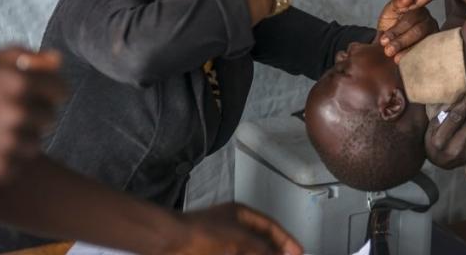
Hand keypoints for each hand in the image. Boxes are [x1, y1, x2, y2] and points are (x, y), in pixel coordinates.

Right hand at [0, 47, 65, 191]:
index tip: (34, 92)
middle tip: (4, 112)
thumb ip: (25, 58)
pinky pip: (16, 165)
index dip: (48, 90)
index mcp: (17, 83)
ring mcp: (6, 144)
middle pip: (49, 117)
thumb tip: (57, 60)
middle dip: (33, 113)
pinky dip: (3, 159)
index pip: (60, 90)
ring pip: (34, 143)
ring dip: (19, 138)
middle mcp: (15, 113)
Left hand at [167, 203, 301, 254]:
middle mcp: (232, 227)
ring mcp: (221, 242)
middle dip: (274, 252)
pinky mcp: (211, 253)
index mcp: (241, 215)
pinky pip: (236, 254)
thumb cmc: (200, 234)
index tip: (298, 252)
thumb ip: (262, 249)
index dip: (286, 240)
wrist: (167, 243)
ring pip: (248, 251)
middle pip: (260, 241)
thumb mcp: (239, 240)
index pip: (271, 227)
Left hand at [376, 0, 438, 62]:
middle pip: (418, 31)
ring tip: (395, 59)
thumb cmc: (391, 23)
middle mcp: (429, 20)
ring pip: (423, 43)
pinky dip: (414, 57)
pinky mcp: (435, 46)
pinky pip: (427, 52)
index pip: (410, 19)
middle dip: (401, 42)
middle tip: (387, 51)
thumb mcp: (390, 10)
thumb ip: (397, 2)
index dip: (396, 31)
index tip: (383, 41)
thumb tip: (408, 0)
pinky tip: (404, 62)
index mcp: (419, 9)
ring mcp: (433, 34)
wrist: (390, 41)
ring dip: (408, 51)